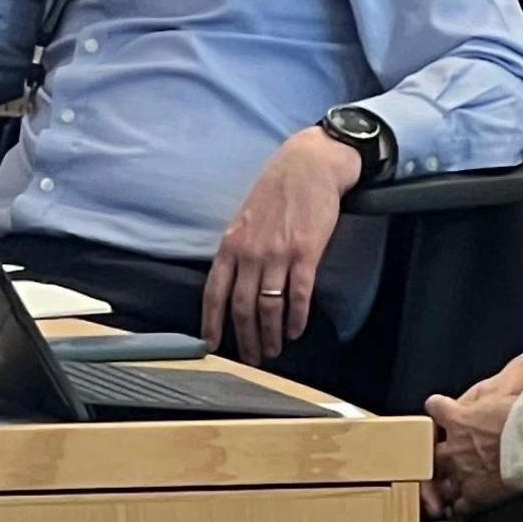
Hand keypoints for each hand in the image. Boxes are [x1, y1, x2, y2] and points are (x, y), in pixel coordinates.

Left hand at [201, 126, 359, 364]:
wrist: (310, 164)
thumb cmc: (278, 188)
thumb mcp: (245, 217)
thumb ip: (238, 248)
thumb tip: (234, 281)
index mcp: (231, 244)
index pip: (214, 292)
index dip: (212, 322)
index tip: (212, 344)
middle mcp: (250, 252)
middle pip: (242, 306)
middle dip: (246, 337)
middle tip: (252, 357)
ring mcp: (278, 253)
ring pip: (269, 305)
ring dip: (270, 333)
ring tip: (274, 349)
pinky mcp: (306, 252)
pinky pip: (299, 294)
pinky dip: (296, 317)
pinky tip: (295, 329)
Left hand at [423, 355, 522, 516]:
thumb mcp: (516, 383)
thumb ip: (512, 375)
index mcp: (459, 417)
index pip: (436, 407)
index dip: (440, 408)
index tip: (442, 409)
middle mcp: (454, 446)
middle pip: (433, 452)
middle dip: (439, 455)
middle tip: (446, 457)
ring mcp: (462, 473)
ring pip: (442, 483)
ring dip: (447, 485)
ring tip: (450, 490)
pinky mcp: (475, 495)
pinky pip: (460, 507)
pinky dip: (460, 509)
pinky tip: (462, 511)